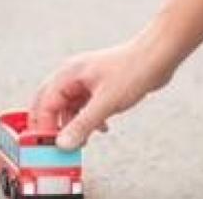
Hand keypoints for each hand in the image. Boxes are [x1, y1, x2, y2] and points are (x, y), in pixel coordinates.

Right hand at [29, 40, 172, 149]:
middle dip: (52, 125)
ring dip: (73, 124)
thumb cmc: (133, 71)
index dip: (44, 125)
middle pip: (51, 103)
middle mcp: (73, 75)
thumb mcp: (106, 102)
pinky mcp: (99, 86)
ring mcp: (86, 81)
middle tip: (55, 146)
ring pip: (69, 106)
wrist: (158, 56)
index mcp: (68, 74)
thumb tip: (63, 143)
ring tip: (83, 142)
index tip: (50, 146)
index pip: (45, 103)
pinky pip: (85, 106)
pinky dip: (88, 119)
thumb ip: (83, 124)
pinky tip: (101, 128)